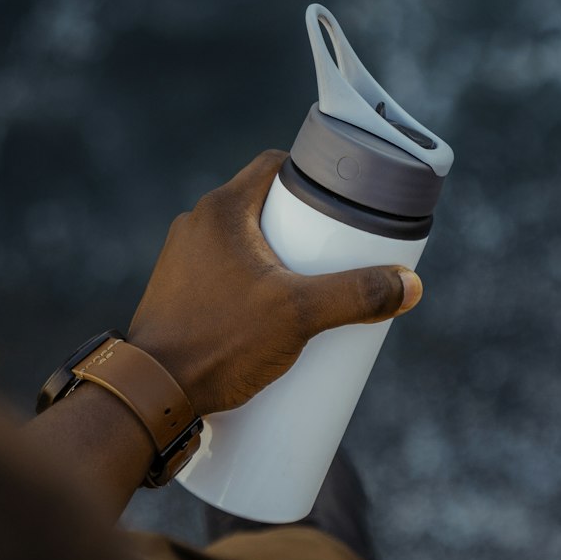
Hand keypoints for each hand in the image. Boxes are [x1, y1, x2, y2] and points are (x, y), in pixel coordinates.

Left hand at [126, 150, 422, 417]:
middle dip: (304, 226)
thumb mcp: (299, 316)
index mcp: (222, 209)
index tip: (345, 200)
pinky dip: (252, 281)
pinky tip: (272, 311)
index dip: (315, 176)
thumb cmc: (217, 344)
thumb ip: (356, 296)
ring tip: (313, 286)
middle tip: (339, 253)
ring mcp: (182, 258)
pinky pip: (224, 271)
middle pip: (265, 206)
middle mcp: (196, 224)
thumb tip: (410, 285)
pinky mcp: (177, 291)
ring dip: (278, 256)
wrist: (151, 394)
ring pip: (243, 241)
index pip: (276, 166)